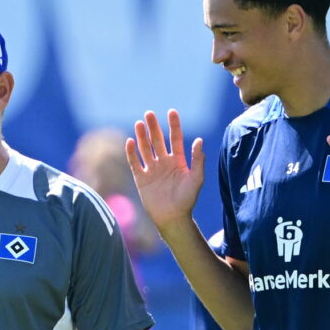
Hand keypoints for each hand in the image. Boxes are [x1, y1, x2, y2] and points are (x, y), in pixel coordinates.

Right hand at [125, 110, 205, 226]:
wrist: (173, 217)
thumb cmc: (187, 199)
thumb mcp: (196, 179)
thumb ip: (198, 160)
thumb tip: (199, 140)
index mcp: (178, 161)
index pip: (175, 138)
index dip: (174, 125)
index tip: (171, 112)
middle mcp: (164, 162)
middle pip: (158, 140)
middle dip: (153, 127)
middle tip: (149, 113)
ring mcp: (152, 170)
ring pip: (145, 148)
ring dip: (142, 136)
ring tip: (139, 123)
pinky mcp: (141, 179)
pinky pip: (135, 163)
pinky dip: (131, 153)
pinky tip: (130, 141)